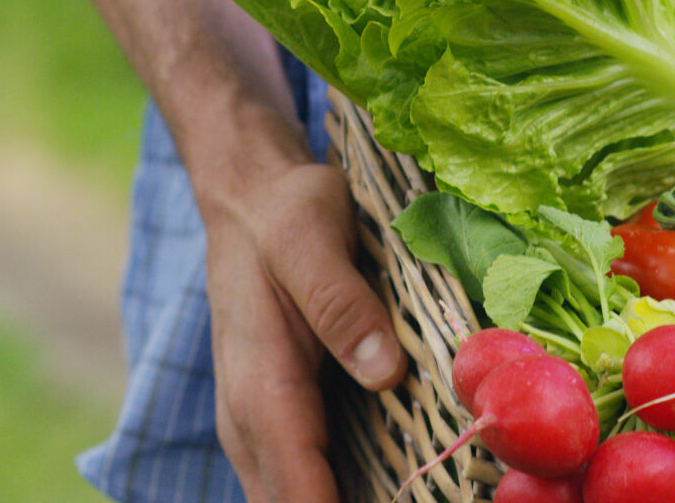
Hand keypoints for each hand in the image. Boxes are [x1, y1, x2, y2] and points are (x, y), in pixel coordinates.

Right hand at [201, 161, 406, 502]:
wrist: (248, 201)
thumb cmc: (283, 215)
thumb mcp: (310, 239)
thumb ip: (341, 304)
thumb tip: (385, 370)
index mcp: (261, 387)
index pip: (297, 489)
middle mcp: (249, 422)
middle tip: (426, 501)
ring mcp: (256, 428)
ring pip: (289, 501)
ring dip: (348, 502)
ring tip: (413, 496)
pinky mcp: (275, 423)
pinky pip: (299, 483)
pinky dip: (338, 493)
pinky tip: (391, 490)